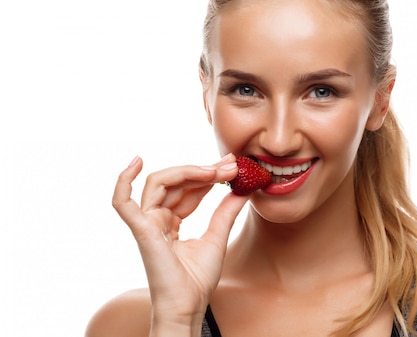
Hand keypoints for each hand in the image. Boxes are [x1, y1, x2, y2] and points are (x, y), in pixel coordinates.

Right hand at [112, 153, 245, 331]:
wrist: (189, 306)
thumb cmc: (197, 280)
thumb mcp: (217, 237)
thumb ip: (226, 212)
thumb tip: (241, 189)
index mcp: (171, 222)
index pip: (187, 188)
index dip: (208, 175)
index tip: (232, 166)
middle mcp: (156, 219)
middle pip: (175, 182)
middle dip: (203, 170)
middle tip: (230, 165)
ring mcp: (147, 223)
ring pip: (159, 183)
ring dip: (188, 171)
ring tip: (214, 170)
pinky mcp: (142, 230)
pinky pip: (122, 203)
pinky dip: (123, 182)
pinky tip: (135, 162)